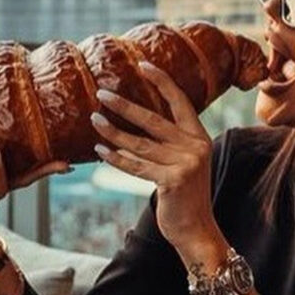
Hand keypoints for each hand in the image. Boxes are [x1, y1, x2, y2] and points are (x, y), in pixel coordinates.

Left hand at [90, 61, 226, 264]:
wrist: (197, 231)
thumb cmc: (185, 197)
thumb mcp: (184, 164)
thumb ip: (169, 144)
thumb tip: (137, 125)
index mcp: (199, 138)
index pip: (180, 101)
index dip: (162, 81)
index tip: (143, 64)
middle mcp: (195, 147)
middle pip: (153, 119)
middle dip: (125, 105)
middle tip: (102, 93)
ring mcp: (185, 164)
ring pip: (140, 143)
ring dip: (113, 132)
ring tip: (95, 120)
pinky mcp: (172, 180)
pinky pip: (136, 166)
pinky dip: (116, 159)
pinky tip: (99, 151)